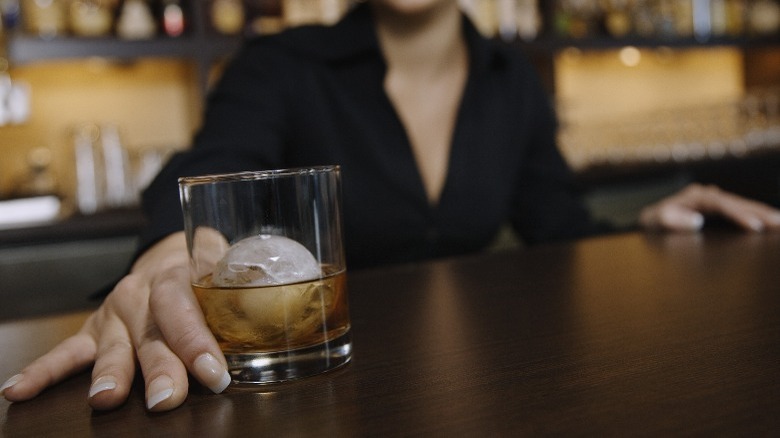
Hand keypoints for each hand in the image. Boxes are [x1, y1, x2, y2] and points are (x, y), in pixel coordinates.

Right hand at [0, 232, 230, 411]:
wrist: (169, 252)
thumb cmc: (205, 268)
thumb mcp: (225, 266)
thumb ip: (241, 283)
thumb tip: (270, 298)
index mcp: (176, 275)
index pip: (184, 306)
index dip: (197, 340)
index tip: (214, 373)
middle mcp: (141, 294)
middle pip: (150, 334)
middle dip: (159, 368)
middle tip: (167, 398)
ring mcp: (115, 313)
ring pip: (114, 345)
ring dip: (111, 373)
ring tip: (105, 398)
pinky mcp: (96, 329)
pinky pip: (68, 350)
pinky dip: (43, 370)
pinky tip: (18, 390)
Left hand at [639, 183, 779, 231]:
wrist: (650, 217)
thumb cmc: (654, 220)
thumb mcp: (656, 221)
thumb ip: (672, 220)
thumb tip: (697, 221)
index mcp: (696, 196)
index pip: (722, 205)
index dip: (739, 215)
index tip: (755, 226)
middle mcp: (708, 195)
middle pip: (738, 202)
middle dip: (760, 212)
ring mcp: (714, 200)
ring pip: (742, 204)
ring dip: (761, 212)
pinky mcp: (717, 207)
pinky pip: (739, 209)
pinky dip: (754, 214)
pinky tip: (768, 220)